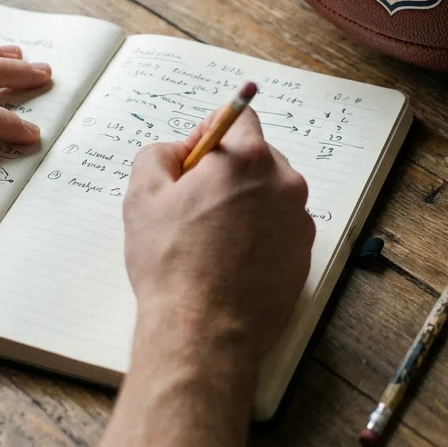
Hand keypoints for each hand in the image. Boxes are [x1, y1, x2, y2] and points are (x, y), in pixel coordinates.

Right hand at [101, 108, 313, 446]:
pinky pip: (279, 230)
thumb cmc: (172, 264)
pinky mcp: (304, 256)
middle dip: (227, 173)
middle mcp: (284, 183)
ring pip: (268, 196)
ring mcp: (299, 221)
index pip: (240, 116)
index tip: (192, 160)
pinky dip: (258, 237)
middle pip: (256, 158)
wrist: (203, 330)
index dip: (210, 133)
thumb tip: (178, 152)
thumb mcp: (143, 195)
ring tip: (210, 242)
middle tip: (194, 206)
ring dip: (244, 206)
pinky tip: (230, 263)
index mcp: (247, 159)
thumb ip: (159, 154)